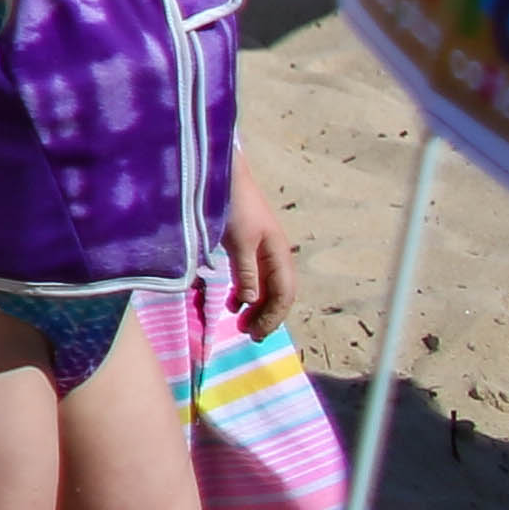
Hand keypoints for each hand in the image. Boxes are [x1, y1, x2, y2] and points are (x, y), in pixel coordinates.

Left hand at [231, 195, 296, 334]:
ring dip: (256, 306)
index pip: (284, 293)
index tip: (256, 333)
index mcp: (279, 254)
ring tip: (241, 323)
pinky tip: (234, 302)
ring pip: (265, 287)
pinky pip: (252, 276)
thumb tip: (251, 302)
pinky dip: (245, 291)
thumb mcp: (239, 241)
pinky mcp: (246, 245)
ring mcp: (262, 250)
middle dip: (266, 315)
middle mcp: (275, 254)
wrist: (224, 175)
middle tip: (249, 334)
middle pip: (277, 293)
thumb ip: (246, 271)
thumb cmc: (234, 206)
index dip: (273, 316)